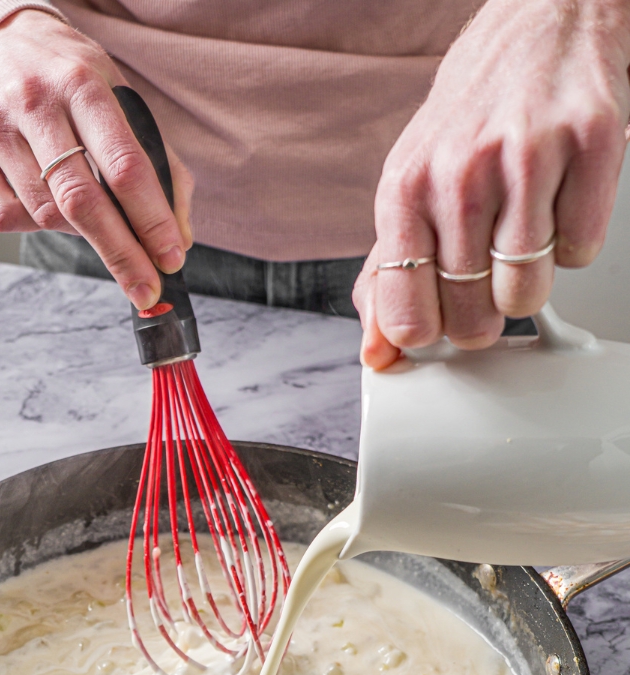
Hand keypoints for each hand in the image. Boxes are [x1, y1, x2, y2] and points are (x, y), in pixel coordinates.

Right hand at [0, 10, 192, 309]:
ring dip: (77, 232)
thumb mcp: (123, 103)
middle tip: (146, 289)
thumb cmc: (72, 84)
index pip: (124, 166)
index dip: (151, 221)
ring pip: (45, 215)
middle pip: (82, 201)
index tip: (170, 260)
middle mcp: (33, 100)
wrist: (1, 44)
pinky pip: (6, 216)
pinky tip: (43, 198)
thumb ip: (160, 168)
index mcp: (83, 84)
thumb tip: (177, 239)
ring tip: (88, 214)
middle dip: (120, 253)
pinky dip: (33, 223)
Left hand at [353, 0, 629, 368]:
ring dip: (530, 280)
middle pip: (471, 315)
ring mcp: (526, 158)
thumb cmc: (472, 114)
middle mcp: (460, 174)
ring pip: (527, 292)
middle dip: (483, 314)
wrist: (541, 22)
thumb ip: (387, 275)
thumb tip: (378, 351)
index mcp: (405, 190)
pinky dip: (573, 240)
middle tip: (488, 279)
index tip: (442, 322)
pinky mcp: (589, 145)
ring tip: (523, 233)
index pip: (408, 316)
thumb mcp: (411, 187)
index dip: (431, 334)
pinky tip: (559, 201)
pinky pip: (580, 250)